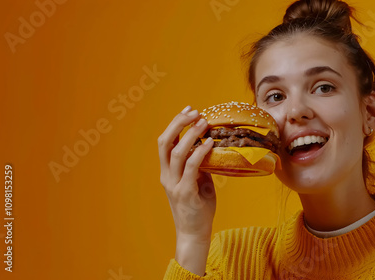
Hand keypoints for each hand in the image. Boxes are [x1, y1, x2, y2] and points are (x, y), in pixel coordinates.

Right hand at [158, 105, 215, 274]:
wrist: (194, 233)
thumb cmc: (198, 207)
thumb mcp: (198, 182)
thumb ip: (199, 166)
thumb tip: (209, 148)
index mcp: (167, 172)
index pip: (165, 143)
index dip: (174, 124)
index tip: (188, 110)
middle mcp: (167, 176)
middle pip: (165, 143)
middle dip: (178, 124)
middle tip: (194, 112)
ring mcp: (174, 185)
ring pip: (176, 153)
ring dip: (190, 135)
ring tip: (203, 123)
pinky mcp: (185, 193)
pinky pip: (191, 168)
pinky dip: (200, 153)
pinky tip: (209, 143)